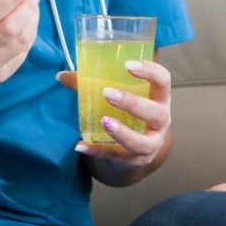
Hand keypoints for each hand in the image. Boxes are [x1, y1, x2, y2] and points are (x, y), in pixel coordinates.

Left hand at [60, 61, 172, 175]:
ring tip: (104, 121)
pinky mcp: (137, 160)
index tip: (128, 64)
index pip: (163, 80)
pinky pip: (118, 157)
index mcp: (159, 98)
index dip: (150, 71)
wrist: (137, 149)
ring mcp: (152, 143)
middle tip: (107, 93)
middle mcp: (162, 120)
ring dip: (122, 133)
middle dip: (132, 103)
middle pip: (155, 112)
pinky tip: (81, 145)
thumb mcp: (122, 97)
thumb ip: (94, 85)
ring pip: (142, 142)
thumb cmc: (130, 114)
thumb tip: (62, 76)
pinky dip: (99, 151)